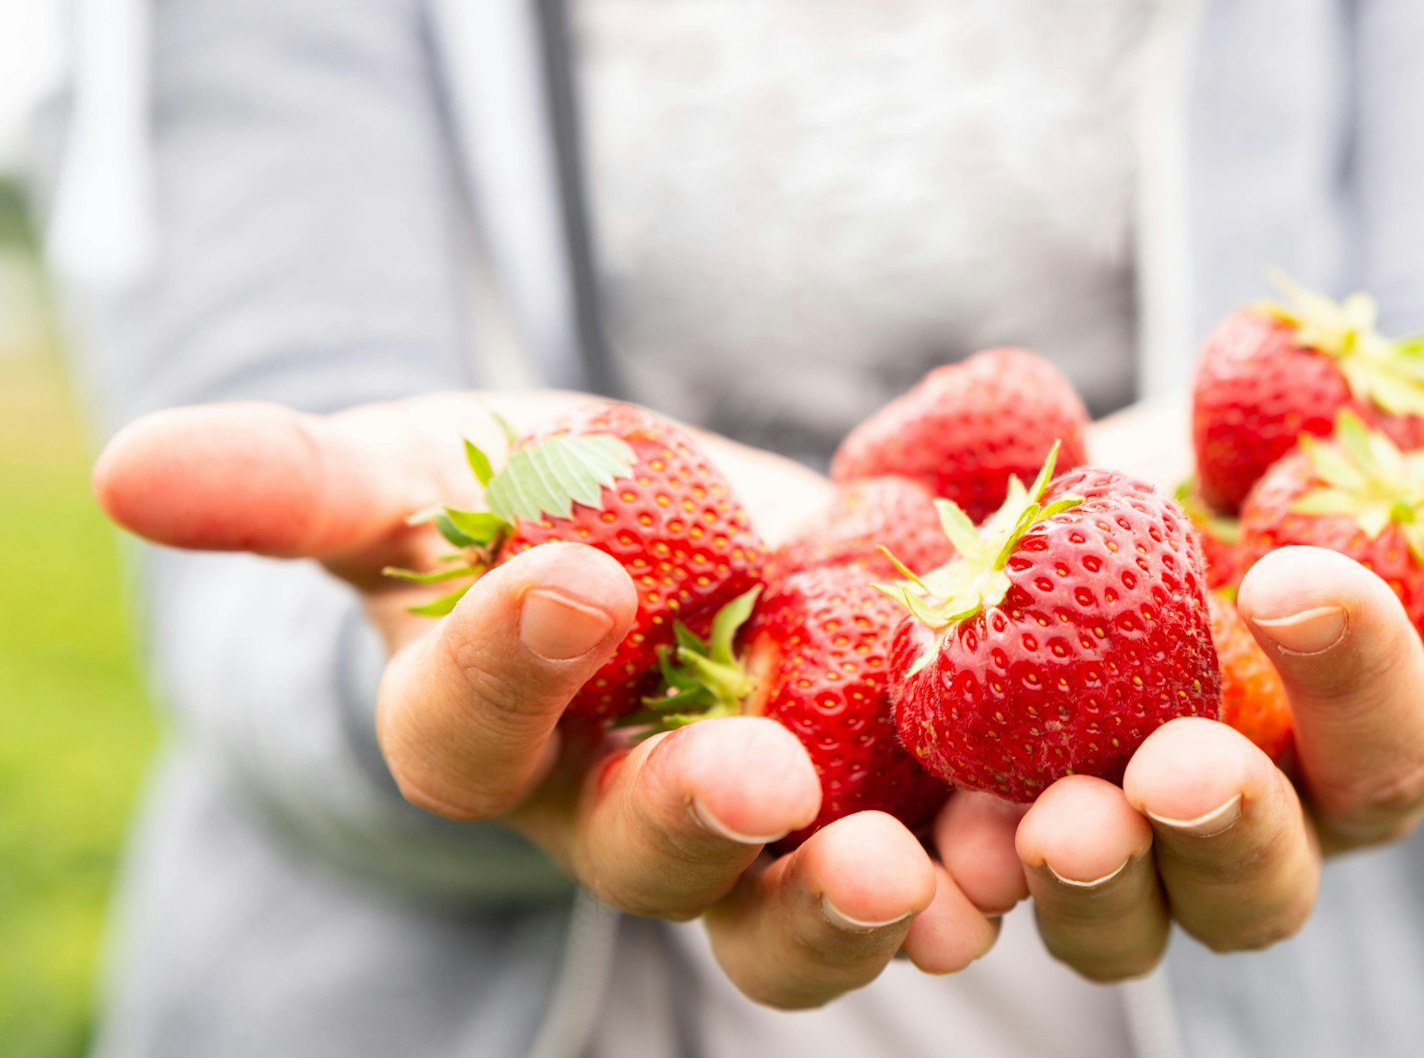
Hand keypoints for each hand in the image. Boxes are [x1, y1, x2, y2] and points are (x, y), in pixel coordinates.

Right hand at [93, 393, 999, 1007]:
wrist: (690, 522)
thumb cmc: (526, 493)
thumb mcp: (423, 462)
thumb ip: (303, 479)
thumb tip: (128, 469)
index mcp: (493, 737)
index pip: (468, 731)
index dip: (505, 666)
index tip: (570, 577)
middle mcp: (616, 816)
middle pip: (644, 854)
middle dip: (697, 822)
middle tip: (764, 782)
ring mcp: (759, 833)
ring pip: (784, 917)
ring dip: (848, 908)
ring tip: (918, 878)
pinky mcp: (881, 809)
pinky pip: (919, 873)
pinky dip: (968, 873)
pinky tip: (1015, 856)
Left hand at [919, 409, 1423, 980]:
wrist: (1173, 481)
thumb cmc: (1327, 494)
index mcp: (1364, 760)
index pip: (1386, 754)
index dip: (1355, 678)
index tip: (1292, 578)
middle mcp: (1252, 830)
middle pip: (1256, 885)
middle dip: (1221, 831)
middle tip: (1174, 771)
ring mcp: (1125, 841)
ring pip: (1122, 922)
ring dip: (1089, 886)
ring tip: (1051, 827)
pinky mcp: (1004, 817)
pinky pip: (982, 890)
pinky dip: (957, 884)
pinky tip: (932, 853)